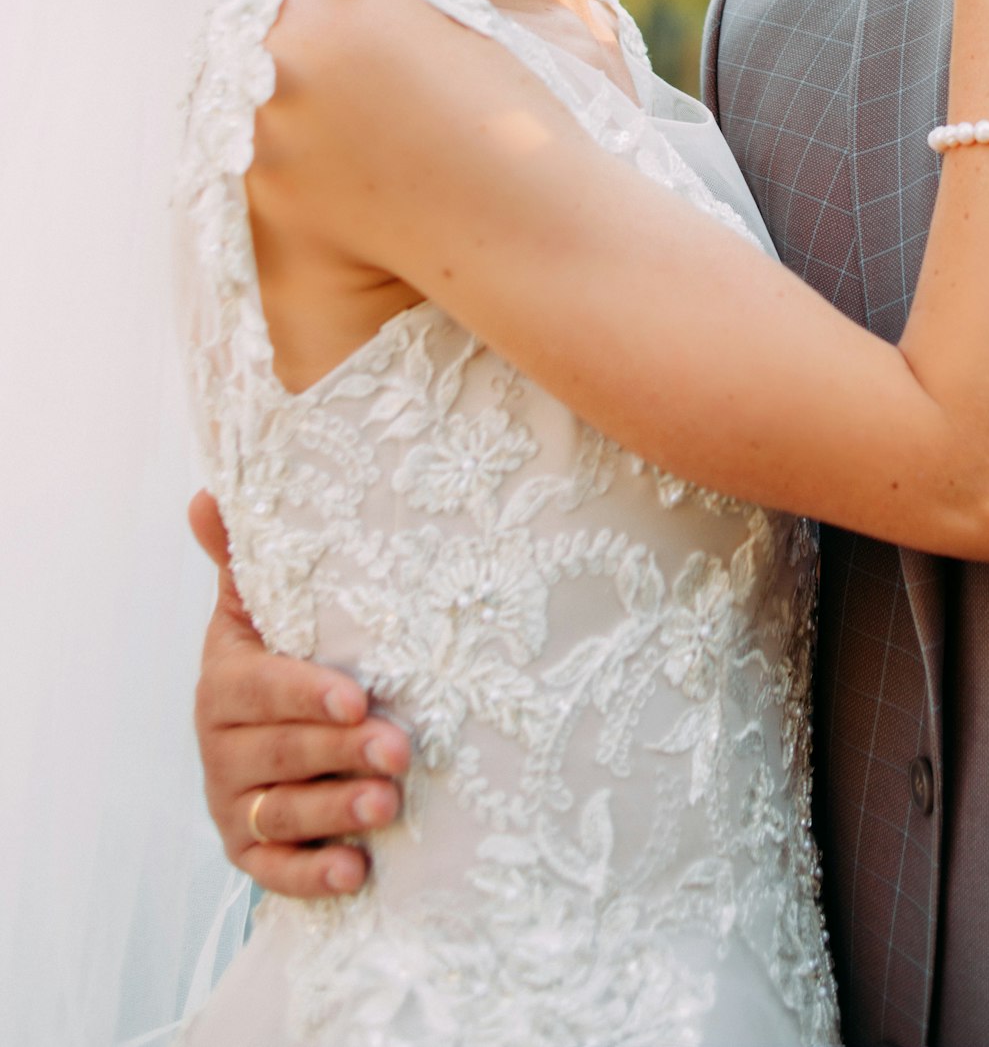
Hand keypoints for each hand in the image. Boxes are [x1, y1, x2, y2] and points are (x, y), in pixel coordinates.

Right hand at [189, 491, 410, 897]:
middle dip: (341, 752)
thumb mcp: (259, 608)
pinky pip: (273, 872)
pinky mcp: (247, 850)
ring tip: (387, 805)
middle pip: (281, 754)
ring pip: (281, 813)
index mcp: (226, 683)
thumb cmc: (277, 656)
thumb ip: (242, 559)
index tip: (358, 695)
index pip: (263, 689)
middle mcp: (221, 747)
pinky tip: (356, 872)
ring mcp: (232, 802)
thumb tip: (208, 493)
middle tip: (399, 750)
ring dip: (334, 812)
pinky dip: (311, 876)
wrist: (262, 732)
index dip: (307, 693)